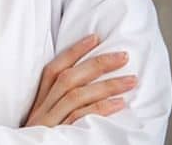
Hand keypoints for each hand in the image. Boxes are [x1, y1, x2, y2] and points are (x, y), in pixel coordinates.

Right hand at [23, 34, 138, 126]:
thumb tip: (91, 89)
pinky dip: (101, 108)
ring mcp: (49, 122)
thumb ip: (60, 105)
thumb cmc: (40, 141)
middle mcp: (42, 108)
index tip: (95, 37)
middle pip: (68, 78)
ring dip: (107, 85)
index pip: (54, 69)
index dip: (74, 51)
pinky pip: (79, 118)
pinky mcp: (57, 136)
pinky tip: (120, 104)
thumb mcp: (45, 121)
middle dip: (97, 63)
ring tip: (131, 80)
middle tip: (124, 55)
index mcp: (39, 102)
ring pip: (76, 95)